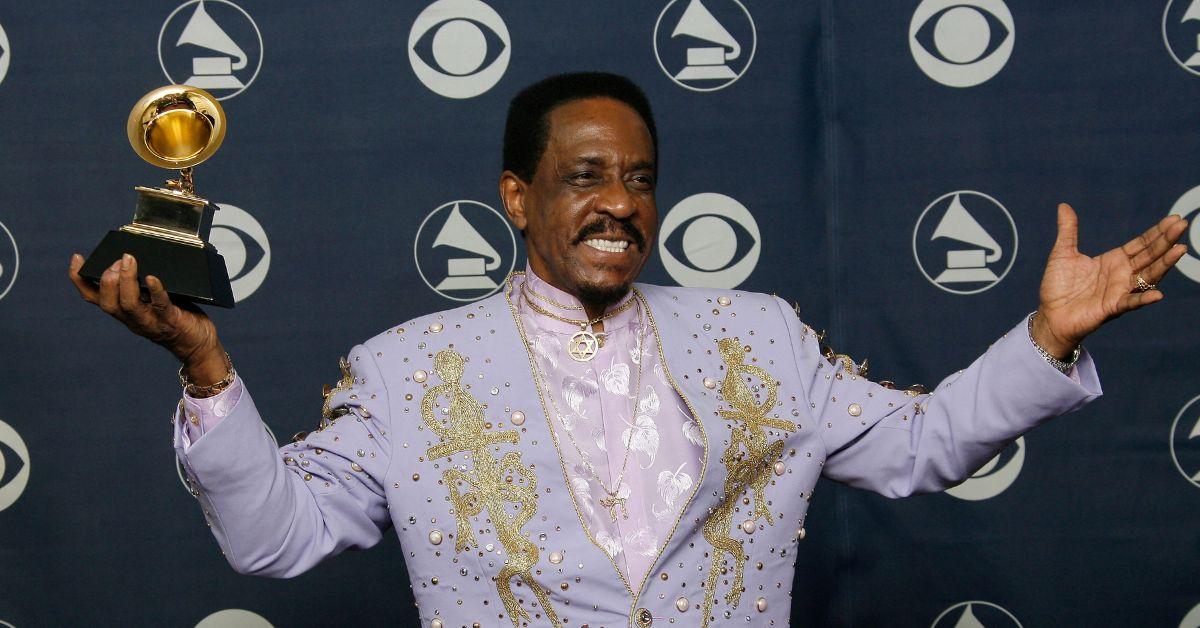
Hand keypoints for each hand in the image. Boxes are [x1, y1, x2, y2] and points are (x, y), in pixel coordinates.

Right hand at [68, 253, 227, 382]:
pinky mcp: (170, 321)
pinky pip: (160, 306)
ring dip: (127, 281)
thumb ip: (142, 285)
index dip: (80, 280)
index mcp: (124, 312)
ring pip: (129, 305)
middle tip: (117, 261)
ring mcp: (150, 322)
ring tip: (129, 261)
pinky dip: (155, 291)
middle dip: (107, 280)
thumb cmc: (177, 317)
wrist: (198, 344)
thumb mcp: (152, 300)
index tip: (77, 259)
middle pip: (108, 303)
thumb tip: (134, 257)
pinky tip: (153, 279)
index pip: (95, 298)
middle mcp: (132, 319)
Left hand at [1032, 203, 1188, 356]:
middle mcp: (1122, 275)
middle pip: (1150, 256)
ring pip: (1148, 276)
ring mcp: (1120, 291)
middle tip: (1182, 225)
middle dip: (1166, 241)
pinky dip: (1144, 299)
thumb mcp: (1062, 253)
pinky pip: (1131, 303)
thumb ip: (1068, 231)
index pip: (1141, 244)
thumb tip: (1063, 205)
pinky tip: (1158, 294)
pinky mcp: (1111, 308)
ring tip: (1180, 250)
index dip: (1157, 232)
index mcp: (1114, 260)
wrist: (1050, 314)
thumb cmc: (1058, 286)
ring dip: (1164, 264)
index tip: (1174, 219)